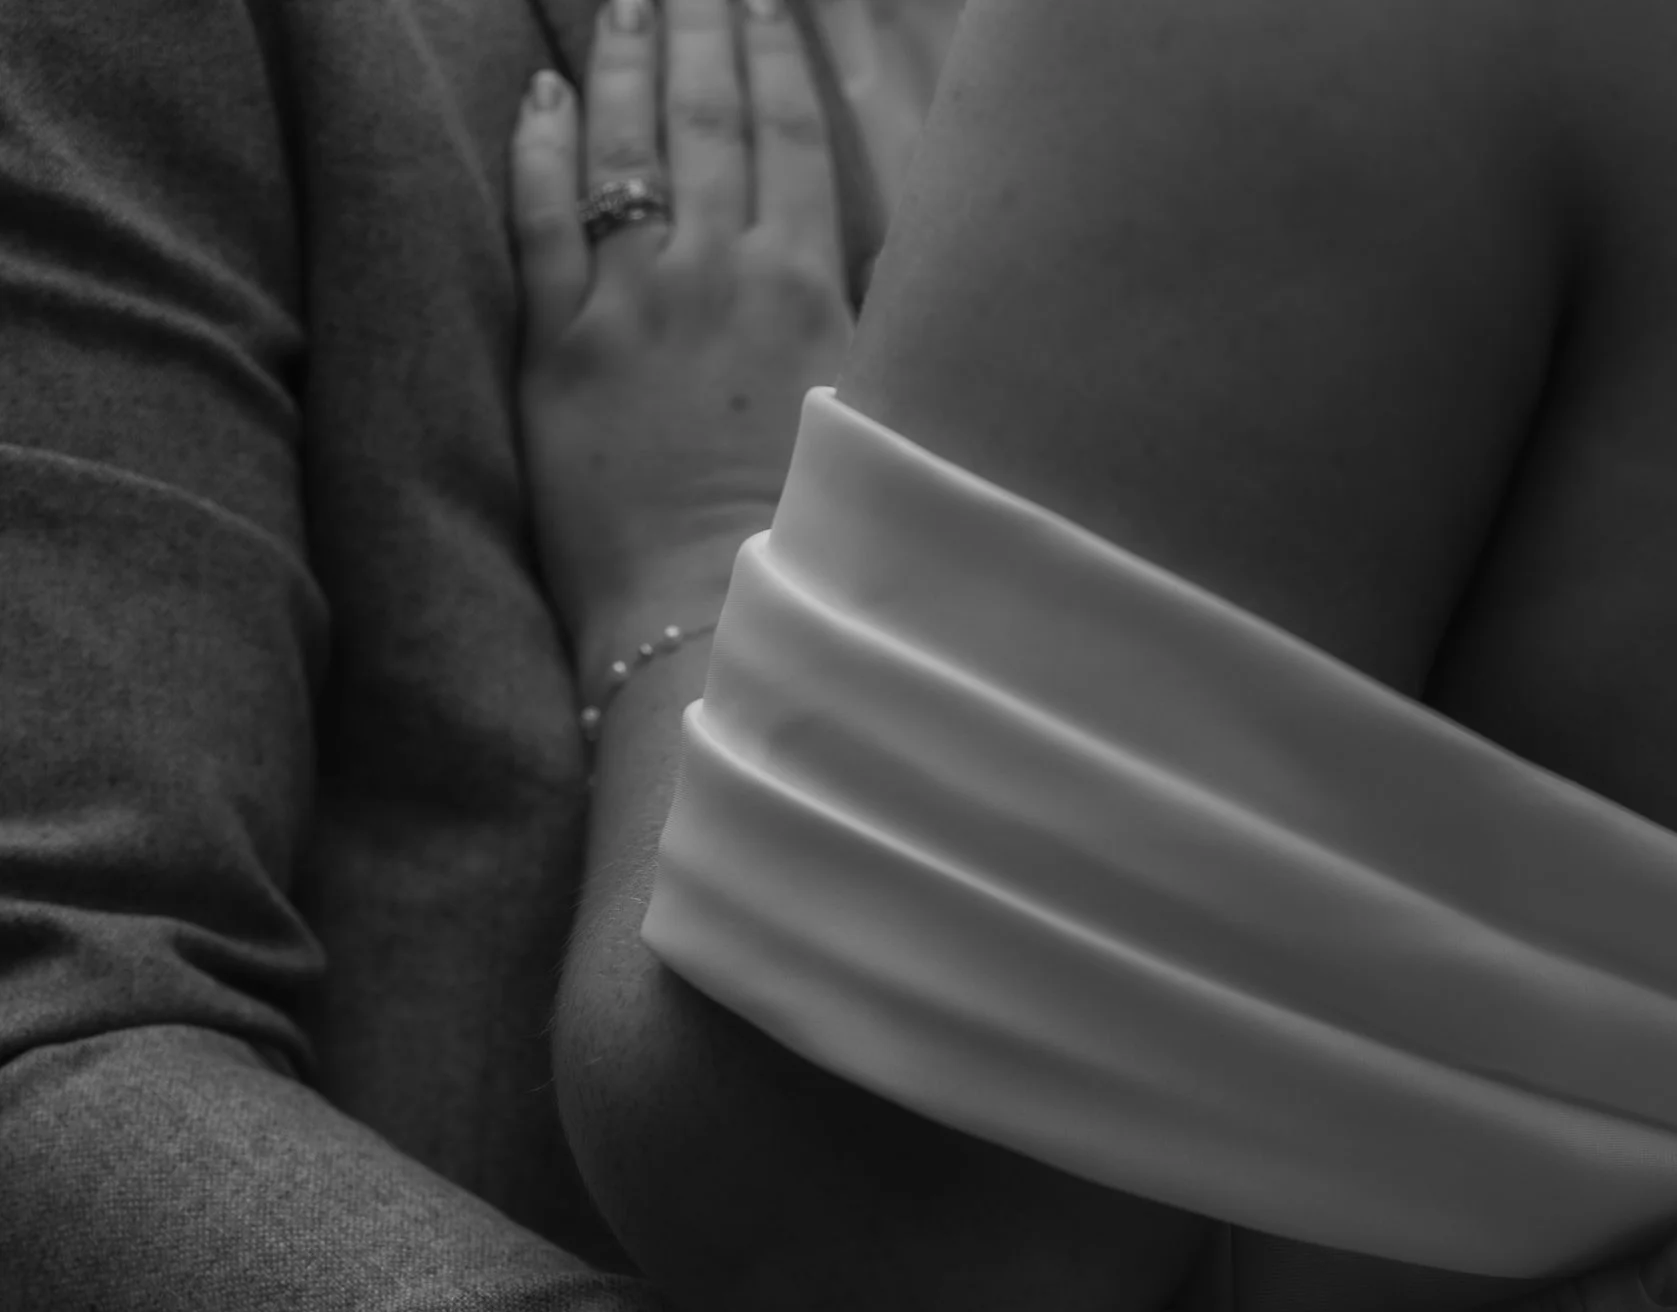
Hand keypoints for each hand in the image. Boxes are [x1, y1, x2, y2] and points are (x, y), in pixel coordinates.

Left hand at [511, 0, 854, 678]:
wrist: (715, 623)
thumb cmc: (813, 544)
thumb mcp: (874, 423)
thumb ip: (868, 331)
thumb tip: (874, 264)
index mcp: (805, 289)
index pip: (790, 139)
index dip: (775, 58)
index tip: (765, 1)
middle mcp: (717, 272)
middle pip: (706, 117)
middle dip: (699, 28)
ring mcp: (631, 303)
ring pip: (625, 145)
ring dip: (624, 60)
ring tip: (624, 2)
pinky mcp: (557, 348)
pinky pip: (541, 219)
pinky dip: (541, 147)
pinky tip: (542, 96)